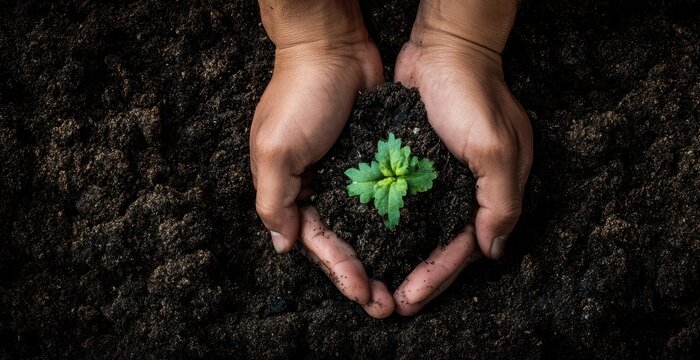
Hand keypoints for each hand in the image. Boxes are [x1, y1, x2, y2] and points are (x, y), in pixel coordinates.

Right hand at [250, 0, 391, 317]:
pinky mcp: (373, 158)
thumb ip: (274, 200)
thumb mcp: (275, 149)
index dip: (339, 271)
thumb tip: (282, 246)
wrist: (332, 46)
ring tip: (403, 282)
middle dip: (363, 274)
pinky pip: (385, 198)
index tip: (364, 293)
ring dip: (383, 255)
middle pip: (343, 242)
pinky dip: (396, 220)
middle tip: (387, 303)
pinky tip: (415, 239)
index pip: (315, 243)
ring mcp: (349, 174)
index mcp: (290, 190)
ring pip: (367, 226)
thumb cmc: (299, 96)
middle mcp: (320, 187)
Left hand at [392, 0, 532, 314]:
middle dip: (422, 276)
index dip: (441, 274)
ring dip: (405, 256)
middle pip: (445, 244)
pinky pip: (407, 204)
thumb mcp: (496, 149)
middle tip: (392, 302)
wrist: (444, 47)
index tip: (411, 296)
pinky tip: (372, 241)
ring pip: (425, 229)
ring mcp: (444, 176)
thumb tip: (492, 250)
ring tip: (379, 281)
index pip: (469, 246)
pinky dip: (394, 225)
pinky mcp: (418, 162)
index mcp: (497, 189)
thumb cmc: (473, 94)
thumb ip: (500, 201)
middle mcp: (471, 188)